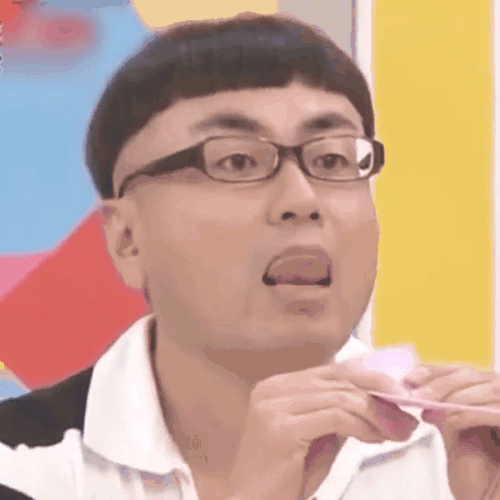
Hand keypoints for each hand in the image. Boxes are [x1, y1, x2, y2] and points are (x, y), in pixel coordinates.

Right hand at [226, 362, 419, 499]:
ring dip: (376, 413)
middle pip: (339, 379)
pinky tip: (376, 438)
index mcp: (279, 385)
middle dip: (380, 395)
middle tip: (407, 413)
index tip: (399, 395)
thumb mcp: (319, 437)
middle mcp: (274, 388)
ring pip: (340, 396)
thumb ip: (339, 413)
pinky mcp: (280, 426)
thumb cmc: (287, 476)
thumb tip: (378, 399)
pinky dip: (362, 425)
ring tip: (398, 431)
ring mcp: (274, 405)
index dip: (370, 379)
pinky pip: (334, 416)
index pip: (333, 371)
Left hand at [403, 364, 499, 499]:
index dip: (434, 371)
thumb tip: (413, 389)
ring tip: (427, 408)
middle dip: (439, 383)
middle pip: (472, 375)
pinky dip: (469, 412)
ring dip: (452, 396)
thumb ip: (440, 409)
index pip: (460, 372)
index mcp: (487, 394)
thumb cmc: (480, 478)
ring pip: (488, 388)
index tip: (409, 378)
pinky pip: (496, 411)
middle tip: (414, 395)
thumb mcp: (454, 434)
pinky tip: (447, 420)